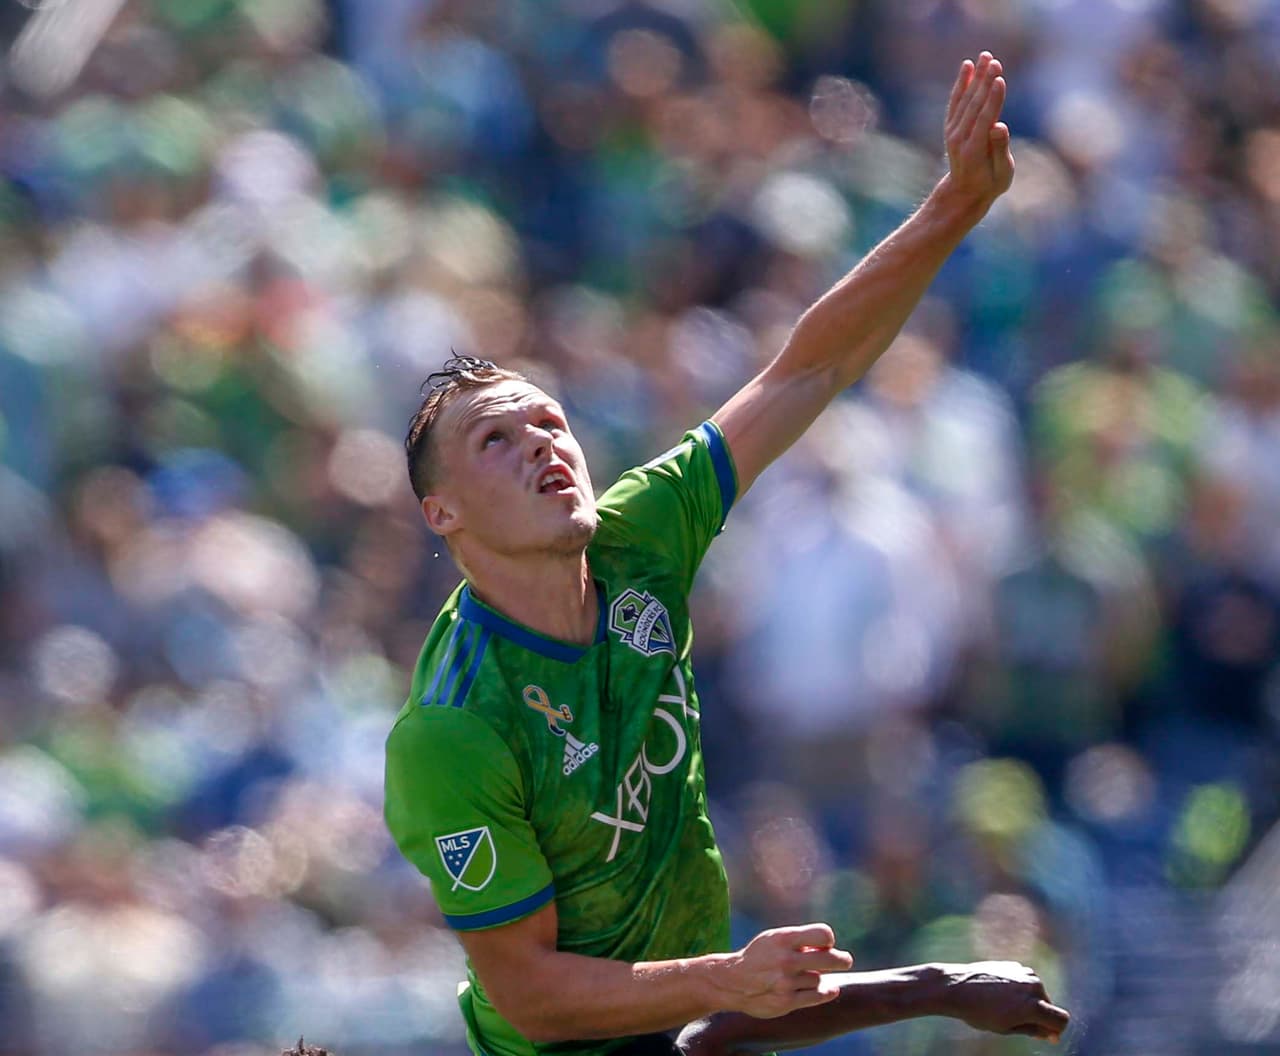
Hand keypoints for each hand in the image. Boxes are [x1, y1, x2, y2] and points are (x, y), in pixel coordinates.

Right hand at [713, 923, 853, 1018]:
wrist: (733, 982)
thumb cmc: (759, 956)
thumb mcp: (774, 939)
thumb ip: (799, 941)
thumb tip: (830, 948)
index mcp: (783, 938)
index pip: (823, 934)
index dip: (828, 940)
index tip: (826, 944)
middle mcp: (786, 959)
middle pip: (829, 959)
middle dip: (842, 959)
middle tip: (845, 960)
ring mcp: (786, 982)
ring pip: (819, 979)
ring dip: (816, 978)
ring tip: (803, 976)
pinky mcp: (786, 1002)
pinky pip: (816, 996)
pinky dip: (826, 993)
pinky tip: (830, 989)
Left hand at [937, 961, 1069, 1041]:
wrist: (956, 986)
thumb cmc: (979, 1012)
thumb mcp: (1007, 1028)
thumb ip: (1033, 1031)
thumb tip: (1052, 1034)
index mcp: (1032, 1005)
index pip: (1061, 1019)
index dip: (1056, 1030)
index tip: (1046, 1036)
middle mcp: (1033, 985)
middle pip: (1049, 1006)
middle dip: (1041, 1016)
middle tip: (1015, 1021)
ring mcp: (1024, 972)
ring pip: (1038, 993)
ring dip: (1030, 1002)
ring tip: (1005, 1006)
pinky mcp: (1015, 965)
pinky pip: (1026, 982)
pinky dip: (1020, 990)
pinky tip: (1001, 994)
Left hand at [943, 52, 1014, 207]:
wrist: (964, 192)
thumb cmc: (990, 183)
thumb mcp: (1002, 173)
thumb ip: (1000, 150)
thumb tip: (999, 126)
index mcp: (974, 150)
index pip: (984, 118)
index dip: (992, 98)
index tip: (999, 78)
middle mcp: (960, 138)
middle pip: (974, 105)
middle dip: (984, 82)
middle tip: (994, 61)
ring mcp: (953, 132)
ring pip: (964, 100)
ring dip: (975, 77)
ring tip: (985, 56)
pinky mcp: (951, 127)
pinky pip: (955, 102)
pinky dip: (961, 84)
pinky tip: (967, 67)